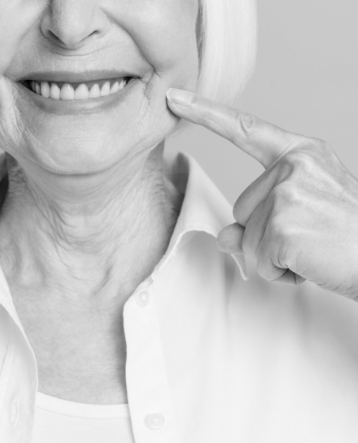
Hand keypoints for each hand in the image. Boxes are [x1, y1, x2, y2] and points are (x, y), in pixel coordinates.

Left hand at [167, 88, 357, 301]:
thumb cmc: (346, 235)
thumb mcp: (300, 215)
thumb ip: (257, 219)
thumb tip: (223, 236)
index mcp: (300, 154)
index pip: (245, 130)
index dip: (206, 114)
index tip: (175, 97)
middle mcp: (292, 166)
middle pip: (241, 209)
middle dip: (266, 234)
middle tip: (309, 236)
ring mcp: (286, 193)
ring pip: (247, 239)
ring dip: (273, 255)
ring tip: (312, 249)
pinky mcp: (283, 225)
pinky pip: (258, 261)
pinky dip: (279, 272)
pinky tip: (309, 263)